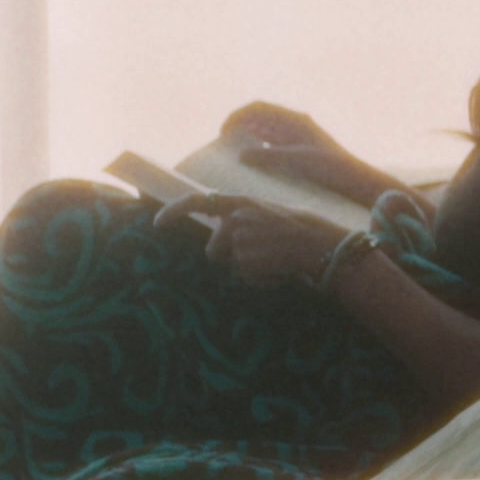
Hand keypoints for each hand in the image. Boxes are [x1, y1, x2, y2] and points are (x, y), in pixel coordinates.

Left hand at [156, 192, 345, 289]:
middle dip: (230, 256)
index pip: (197, 200)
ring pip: (231, 265)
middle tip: (263, 252)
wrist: (323, 243)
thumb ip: (242, 220)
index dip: (174, 211)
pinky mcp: (245, 260)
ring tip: (275, 258)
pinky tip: (278, 268)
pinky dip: (260, 278)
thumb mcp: (268, 214)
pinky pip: (244, 277)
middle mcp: (235, 217)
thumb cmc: (300, 229)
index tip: (157, 223)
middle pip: (214, 249)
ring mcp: (239, 239)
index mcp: (242, 201)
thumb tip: (218, 242)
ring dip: (250, 268)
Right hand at [221, 104, 391, 205]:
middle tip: (224, 145)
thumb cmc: (328, 168)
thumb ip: (267, 157)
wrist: (354, 180)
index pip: (257, 107)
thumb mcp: (295, 162)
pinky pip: (273, 142)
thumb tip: (242, 154)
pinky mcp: (300, 148)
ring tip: (234, 153)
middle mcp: (295, 123)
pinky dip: (260, 147)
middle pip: (260, 117)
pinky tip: (254, 162)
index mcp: (294, 119)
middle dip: (240, 126)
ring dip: (249, 137)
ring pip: (266, 130)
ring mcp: (298, 135)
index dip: (237, 116)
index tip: (223, 133)